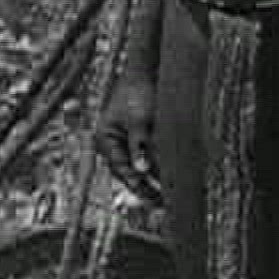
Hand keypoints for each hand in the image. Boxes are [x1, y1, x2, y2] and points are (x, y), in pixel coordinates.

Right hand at [97, 75, 162, 203]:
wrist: (147, 72)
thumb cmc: (139, 93)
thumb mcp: (140, 120)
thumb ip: (140, 145)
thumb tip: (142, 171)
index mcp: (105, 140)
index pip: (121, 168)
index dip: (136, 184)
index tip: (152, 197)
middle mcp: (113, 144)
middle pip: (129, 173)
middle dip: (145, 188)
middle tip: (161, 205)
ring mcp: (126, 142)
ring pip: (141, 168)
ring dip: (154, 180)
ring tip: (170, 197)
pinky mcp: (141, 139)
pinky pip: (149, 158)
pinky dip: (159, 167)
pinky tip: (172, 177)